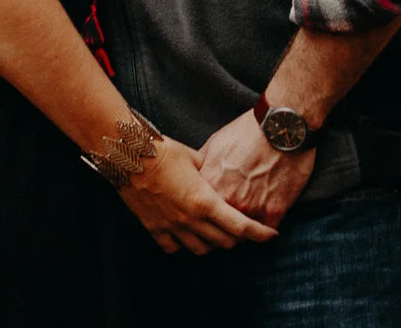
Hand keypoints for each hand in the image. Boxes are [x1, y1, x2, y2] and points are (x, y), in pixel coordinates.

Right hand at [116, 137, 278, 253]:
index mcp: (205, 201)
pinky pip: (174, 248)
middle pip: (225, 242)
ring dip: (213, 243)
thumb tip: (223, 174)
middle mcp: (191, 220)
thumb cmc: (164, 151)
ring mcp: (172, 227)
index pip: (241, 226)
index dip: (260, 234)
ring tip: (215, 231)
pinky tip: (187, 234)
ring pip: (202, 250)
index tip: (271, 236)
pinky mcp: (155, 229)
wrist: (129, 156)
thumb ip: (213, 173)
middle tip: (242, 227)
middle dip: (238, 238)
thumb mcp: (196, 158)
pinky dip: (184, 245)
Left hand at [197, 109, 315, 226]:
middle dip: (222, 231)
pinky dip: (265, 231)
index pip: (200, 215)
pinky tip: (266, 224)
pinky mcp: (274, 211)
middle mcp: (228, 200)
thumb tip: (195, 177)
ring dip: (244, 233)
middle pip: (219, 230)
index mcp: (210, 184)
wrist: (282, 126)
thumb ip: (203, 165)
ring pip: (242, 235)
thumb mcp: (216, 142)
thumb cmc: (249, 131)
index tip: (210, 218)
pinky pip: (265, 233)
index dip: (205, 218)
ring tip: (248, 228)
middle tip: (229, 228)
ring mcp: (251, 208)